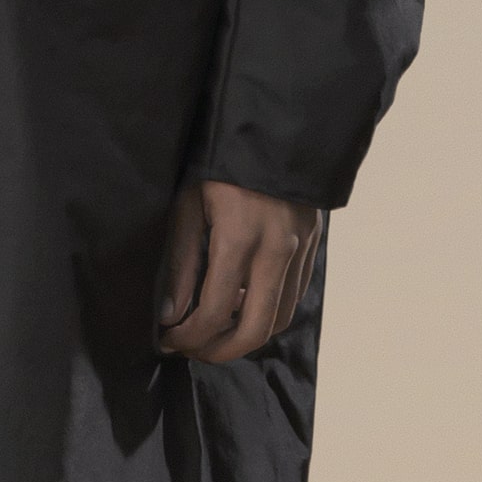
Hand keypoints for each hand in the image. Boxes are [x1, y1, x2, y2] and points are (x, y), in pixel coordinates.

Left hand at [157, 179, 321, 362]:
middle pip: (253, 330)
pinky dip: (268, 313)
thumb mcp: (189, 205)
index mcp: (239, 239)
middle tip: (192, 350)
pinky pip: (293, 297)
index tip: (168, 339)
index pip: (213, 312)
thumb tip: (172, 314)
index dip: (188, 336)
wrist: (275, 130)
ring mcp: (300, 251)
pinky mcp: (313, 248)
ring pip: (278, 320)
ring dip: (245, 337)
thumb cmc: (220, 165)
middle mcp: (276, 251)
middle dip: (218, 351)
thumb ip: (183, 263)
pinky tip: (242, 306)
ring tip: (215, 333)